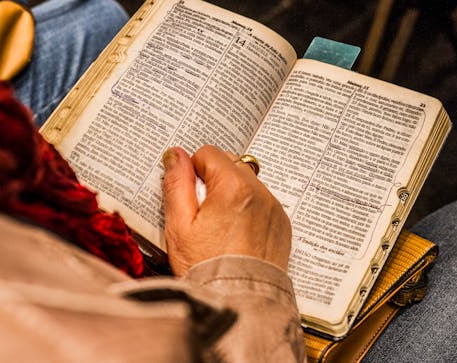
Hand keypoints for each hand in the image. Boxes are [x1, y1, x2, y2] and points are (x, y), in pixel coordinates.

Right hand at [162, 145, 291, 275]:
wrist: (239, 303)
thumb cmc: (205, 268)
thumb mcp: (179, 225)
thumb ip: (177, 183)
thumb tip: (175, 154)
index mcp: (233, 187)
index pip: (209, 153)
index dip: (193, 171)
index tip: (190, 196)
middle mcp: (259, 192)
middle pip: (230, 164)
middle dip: (213, 179)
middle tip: (202, 212)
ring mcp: (273, 208)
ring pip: (247, 182)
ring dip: (232, 193)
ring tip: (219, 226)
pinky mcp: (281, 224)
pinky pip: (262, 202)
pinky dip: (248, 209)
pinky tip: (236, 234)